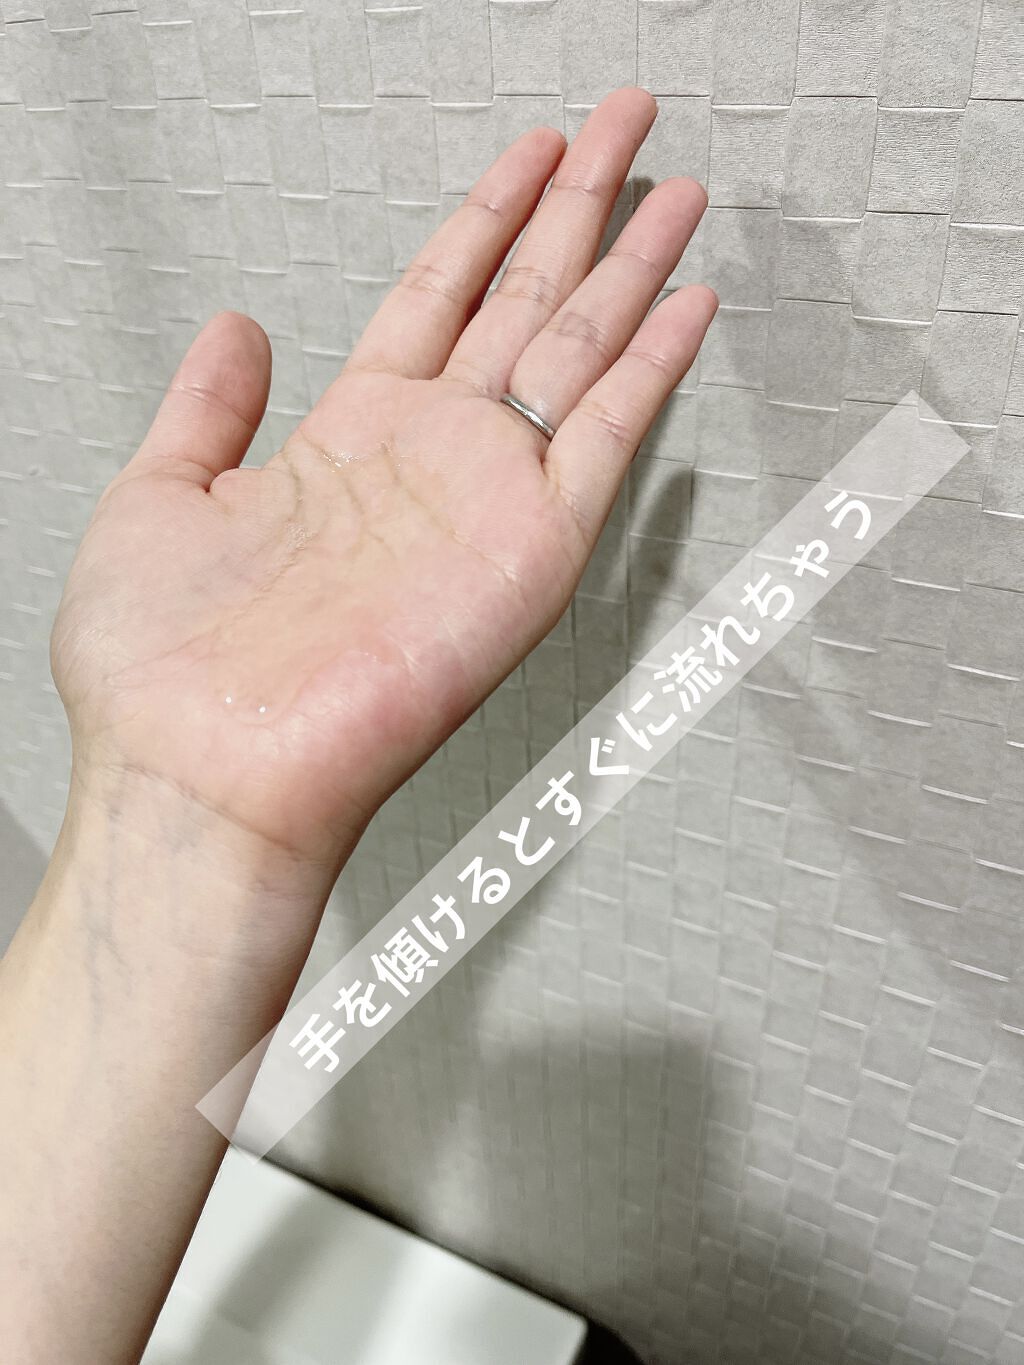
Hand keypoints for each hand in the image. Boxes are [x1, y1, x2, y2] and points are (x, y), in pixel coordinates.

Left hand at [51, 87, 714, 876]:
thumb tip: (238, 326)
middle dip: (576, 205)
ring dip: (629, 264)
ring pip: (577, 350)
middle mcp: (428, 460)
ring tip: (673, 189)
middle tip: (624, 125)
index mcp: (347, 439)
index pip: (436, 296)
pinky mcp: (532, 548)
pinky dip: (653, 367)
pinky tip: (687, 304)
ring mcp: (487, 499)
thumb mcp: (157, 495)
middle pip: (522, 301)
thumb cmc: (166, 672)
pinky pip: (608, 436)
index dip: (485, 219)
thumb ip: (209, 406)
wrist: (203, 773)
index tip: (528, 155)